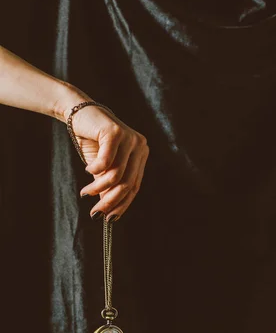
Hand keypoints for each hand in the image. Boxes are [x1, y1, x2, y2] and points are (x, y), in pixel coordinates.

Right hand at [66, 102, 148, 220]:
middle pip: (127, 183)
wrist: (77, 113)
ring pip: (116, 175)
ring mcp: (130, 138)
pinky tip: (88, 170)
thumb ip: (108, 186)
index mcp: (140, 155)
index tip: (109, 219)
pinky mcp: (116, 132)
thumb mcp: (102, 168)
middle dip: (110, 202)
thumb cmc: (91, 141)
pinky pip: (106, 161)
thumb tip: (107, 213)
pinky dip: (95, 170)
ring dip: (98, 188)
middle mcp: (140, 146)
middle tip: (95, 213)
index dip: (122, 205)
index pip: (135, 186)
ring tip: (86, 193)